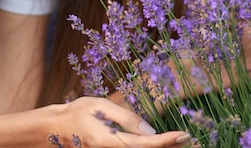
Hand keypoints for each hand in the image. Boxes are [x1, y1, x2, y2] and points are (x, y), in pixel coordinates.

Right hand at [51, 97, 191, 147]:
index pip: (144, 145)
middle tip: (197, 142)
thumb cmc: (76, 113)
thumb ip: (126, 118)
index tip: (185, 135)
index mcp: (108, 142)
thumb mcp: (100, 106)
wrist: (53, 130)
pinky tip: (164, 144)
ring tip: (185, 142)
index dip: (167, 141)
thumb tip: (150, 129)